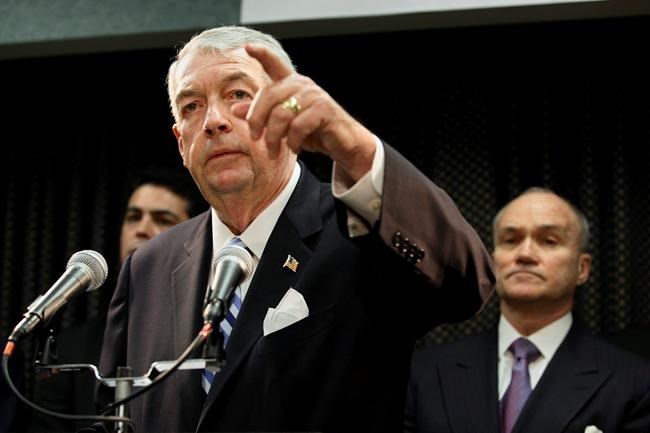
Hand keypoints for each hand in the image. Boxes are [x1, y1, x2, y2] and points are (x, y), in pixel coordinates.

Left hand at [232, 43, 375, 181]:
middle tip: (254, 138)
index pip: (274, 64)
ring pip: (281, 114)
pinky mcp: (325, 109)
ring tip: (274, 151)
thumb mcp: (282, 124)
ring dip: (273, 137)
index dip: (262, 54)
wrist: (341, 143)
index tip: (247, 47)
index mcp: (290, 83)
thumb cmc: (311, 132)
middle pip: (268, 96)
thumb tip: (235, 109)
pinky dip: (293, 141)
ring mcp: (314, 95)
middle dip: (256, 120)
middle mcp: (302, 84)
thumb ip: (260, 115)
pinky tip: (294, 148)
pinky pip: (298, 126)